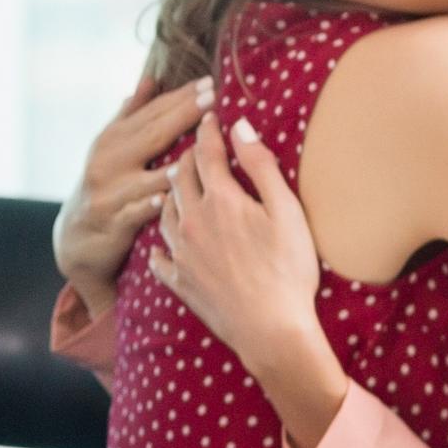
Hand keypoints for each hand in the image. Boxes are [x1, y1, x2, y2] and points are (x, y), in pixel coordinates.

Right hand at [55, 79, 210, 288]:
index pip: (151, 113)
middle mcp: (108, 161)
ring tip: (201, 147)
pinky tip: (166, 196)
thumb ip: (131, 114)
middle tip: (213, 97)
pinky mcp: (112, 222)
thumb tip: (149, 78)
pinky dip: (149, 204)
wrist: (76, 237)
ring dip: (175, 163)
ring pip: (148, 175)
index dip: (179, 97)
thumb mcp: (110, 147)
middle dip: (185, 115)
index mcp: (112, 139)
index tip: (208, 82)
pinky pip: (135, 212)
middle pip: (153, 135)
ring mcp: (109, 192)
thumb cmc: (105, 185)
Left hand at [151, 116, 349, 447]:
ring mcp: (182, 254)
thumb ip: (261, 167)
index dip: (208, 131)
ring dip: (171, 194)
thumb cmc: (288, 270)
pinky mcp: (180, 282)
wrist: (270, 330)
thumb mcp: (286, 212)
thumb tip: (240, 128)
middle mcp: (192, 222)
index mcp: (220, 200)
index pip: (207, 154)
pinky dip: (160, 244)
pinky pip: (159, 257)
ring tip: (177, 186)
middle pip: (180, 178)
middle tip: (193, 146)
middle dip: (187, 156)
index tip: (209, 116)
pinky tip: (161, 244)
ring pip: (166, 212)